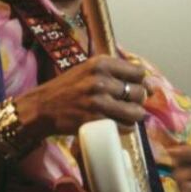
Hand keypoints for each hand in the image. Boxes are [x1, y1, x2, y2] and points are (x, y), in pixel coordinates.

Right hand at [15, 55, 151, 138]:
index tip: (132, 87)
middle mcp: (100, 80)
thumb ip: (114, 71)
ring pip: (136, 112)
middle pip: (139, 92)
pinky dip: (124, 128)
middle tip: (126, 104)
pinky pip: (125, 127)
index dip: (138, 82)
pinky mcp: (95, 120)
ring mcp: (98, 101)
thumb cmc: (67, 88)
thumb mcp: (88, 70)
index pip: (138, 72)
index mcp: (100, 64)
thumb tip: (148, 82)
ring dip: (133, 116)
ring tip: (123, 116)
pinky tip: (115, 124)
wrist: (42, 107)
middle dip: (137, 100)